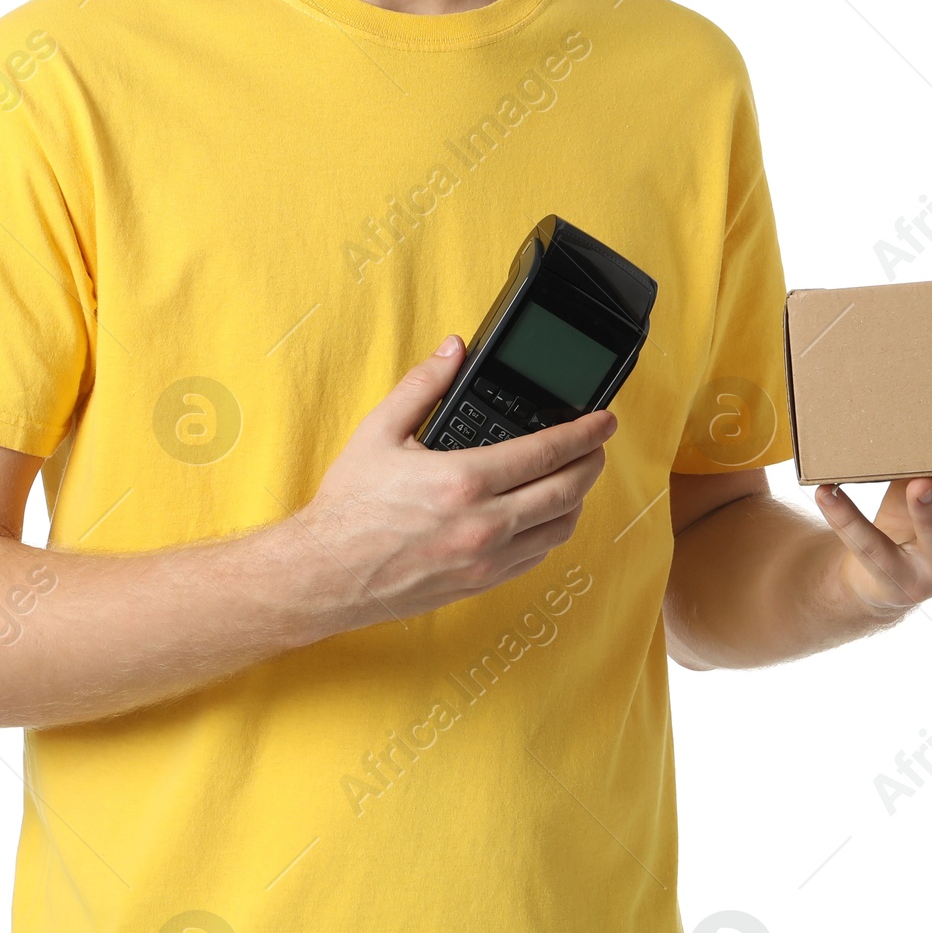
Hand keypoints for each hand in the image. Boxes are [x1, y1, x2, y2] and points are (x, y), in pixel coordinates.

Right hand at [300, 335, 612, 626]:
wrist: (326, 573)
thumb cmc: (350, 506)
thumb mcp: (379, 431)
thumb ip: (423, 384)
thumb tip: (452, 349)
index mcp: (464, 481)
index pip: (547, 452)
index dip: (585, 433)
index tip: (605, 421)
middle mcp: (484, 525)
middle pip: (567, 491)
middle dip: (593, 463)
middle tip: (600, 445)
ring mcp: (486, 560)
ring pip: (560, 529)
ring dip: (578, 499)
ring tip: (577, 477)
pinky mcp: (481, 583)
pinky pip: (536, 557)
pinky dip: (552, 531)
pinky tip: (546, 514)